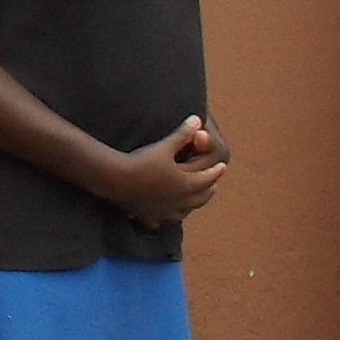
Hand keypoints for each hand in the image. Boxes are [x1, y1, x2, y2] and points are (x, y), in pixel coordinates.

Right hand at [111, 116, 229, 224]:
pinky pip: (161, 221)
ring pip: (185, 211)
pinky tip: (162, 217)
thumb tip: (198, 119)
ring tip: (192, 201)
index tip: (222, 167)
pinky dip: (165, 218)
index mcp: (187, 183)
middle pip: (200, 197)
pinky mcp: (150, 217)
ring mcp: (165, 211)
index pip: (209, 177)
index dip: (216, 171)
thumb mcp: (164, 146)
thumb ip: (183, 134)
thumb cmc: (142, 161)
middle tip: (212, 185)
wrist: (117, 180)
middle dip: (208, 189)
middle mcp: (180, 200)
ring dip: (191, 205)